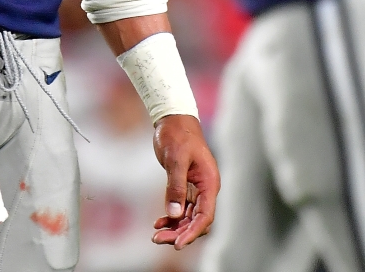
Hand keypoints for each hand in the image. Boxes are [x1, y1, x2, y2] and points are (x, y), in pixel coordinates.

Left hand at [149, 114, 217, 248]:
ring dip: (174, 228)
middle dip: (179, 233)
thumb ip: (175, 186)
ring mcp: (196, 189)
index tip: (178, 244)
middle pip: (196, 221)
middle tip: (158, 239)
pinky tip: (158, 222)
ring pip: (189, 217)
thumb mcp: (175, 159)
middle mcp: (206, 189)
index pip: (205, 216)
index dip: (193, 232)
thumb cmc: (177, 135)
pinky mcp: (186, 186)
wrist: (173, 119)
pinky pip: (181, 208)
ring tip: (156, 235)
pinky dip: (171, 217)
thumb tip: (175, 214)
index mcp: (209, 182)